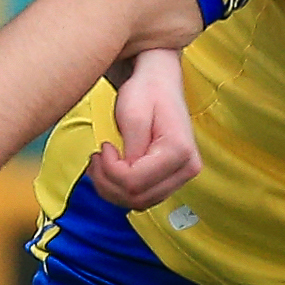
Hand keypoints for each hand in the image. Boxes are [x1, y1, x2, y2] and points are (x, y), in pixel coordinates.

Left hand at [89, 48, 200, 212]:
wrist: (158, 81)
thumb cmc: (146, 92)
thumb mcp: (132, 115)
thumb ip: (131, 149)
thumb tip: (124, 175)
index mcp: (179, 151)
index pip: (135, 182)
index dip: (110, 170)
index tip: (103, 147)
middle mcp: (187, 167)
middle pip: (138, 198)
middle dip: (108, 182)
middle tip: (97, 157)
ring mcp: (182, 175)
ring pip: (139, 203)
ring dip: (112, 189)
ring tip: (102, 163)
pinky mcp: (173, 178)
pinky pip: (144, 197)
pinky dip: (121, 189)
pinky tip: (112, 170)